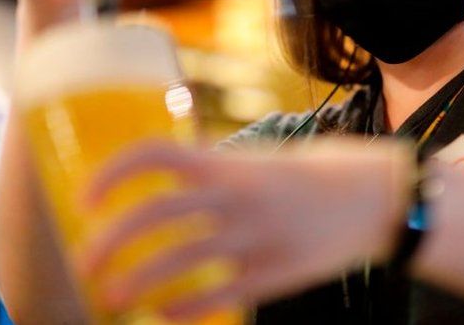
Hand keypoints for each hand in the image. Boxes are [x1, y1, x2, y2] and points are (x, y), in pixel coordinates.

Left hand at [75, 141, 412, 321]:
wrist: (379, 199)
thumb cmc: (314, 175)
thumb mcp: (261, 160)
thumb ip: (215, 170)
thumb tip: (165, 183)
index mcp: (228, 162)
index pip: (154, 155)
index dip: (111, 175)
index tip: (84, 198)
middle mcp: (235, 197)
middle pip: (152, 217)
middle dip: (107, 244)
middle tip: (85, 264)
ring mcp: (254, 237)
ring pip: (175, 265)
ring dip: (134, 284)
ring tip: (111, 297)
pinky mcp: (273, 274)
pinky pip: (214, 296)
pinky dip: (181, 308)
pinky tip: (164, 312)